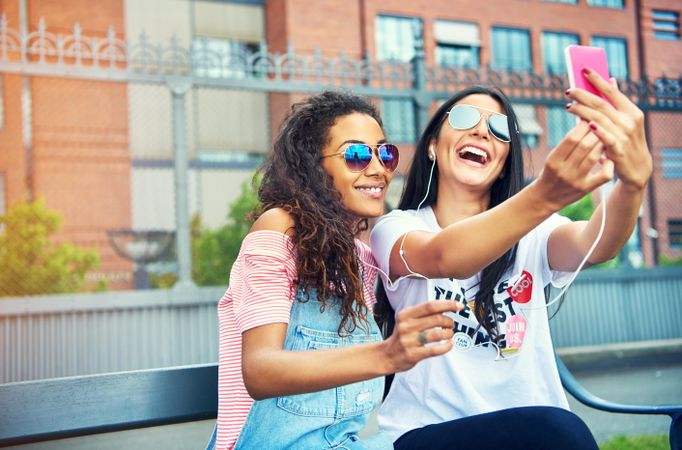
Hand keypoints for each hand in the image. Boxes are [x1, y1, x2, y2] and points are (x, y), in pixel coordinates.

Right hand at [382, 300, 461, 372]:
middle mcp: (406, 326)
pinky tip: (449, 345)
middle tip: (451, 324)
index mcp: (405, 314)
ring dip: (448, 333)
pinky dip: (446, 347)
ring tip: (449, 334)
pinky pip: (435, 350)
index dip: (447, 304)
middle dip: (449, 321)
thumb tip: (447, 307)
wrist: (387, 356)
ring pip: (437, 334)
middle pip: (436, 319)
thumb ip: (424, 314)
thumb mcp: (407, 320)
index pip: (430, 306)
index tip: (459, 305)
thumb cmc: (402, 336)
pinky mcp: (413, 355)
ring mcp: (409, 341)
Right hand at [532, 120, 613, 210]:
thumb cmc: (551, 172)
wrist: (544, 197)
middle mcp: (564, 171)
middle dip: (595, 133)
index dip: (583, 126)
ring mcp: (576, 181)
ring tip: (604, 139)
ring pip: (594, 157)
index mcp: (553, 160)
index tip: (588, 120)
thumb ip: (568, 143)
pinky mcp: (586, 189)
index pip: (572, 138)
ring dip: (602, 144)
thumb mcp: (553, 157)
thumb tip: (585, 120)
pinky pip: (604, 175)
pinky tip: (607, 158)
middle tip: (599, 127)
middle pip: (585, 145)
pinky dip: (609, 164)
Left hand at [566, 69, 652, 190]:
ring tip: (568, 106)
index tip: (584, 70)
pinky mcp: (618, 149)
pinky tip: (586, 124)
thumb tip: (610, 79)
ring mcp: (624, 135)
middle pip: (602, 104)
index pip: (612, 92)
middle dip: (584, 95)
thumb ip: (616, 102)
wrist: (637, 167)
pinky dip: (597, 130)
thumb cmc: (627, 140)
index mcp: (631, 111)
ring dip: (582, 111)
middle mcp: (629, 121)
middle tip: (568, 90)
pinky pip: (606, 138)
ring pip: (599, 118)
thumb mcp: (625, 120)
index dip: (598, 80)